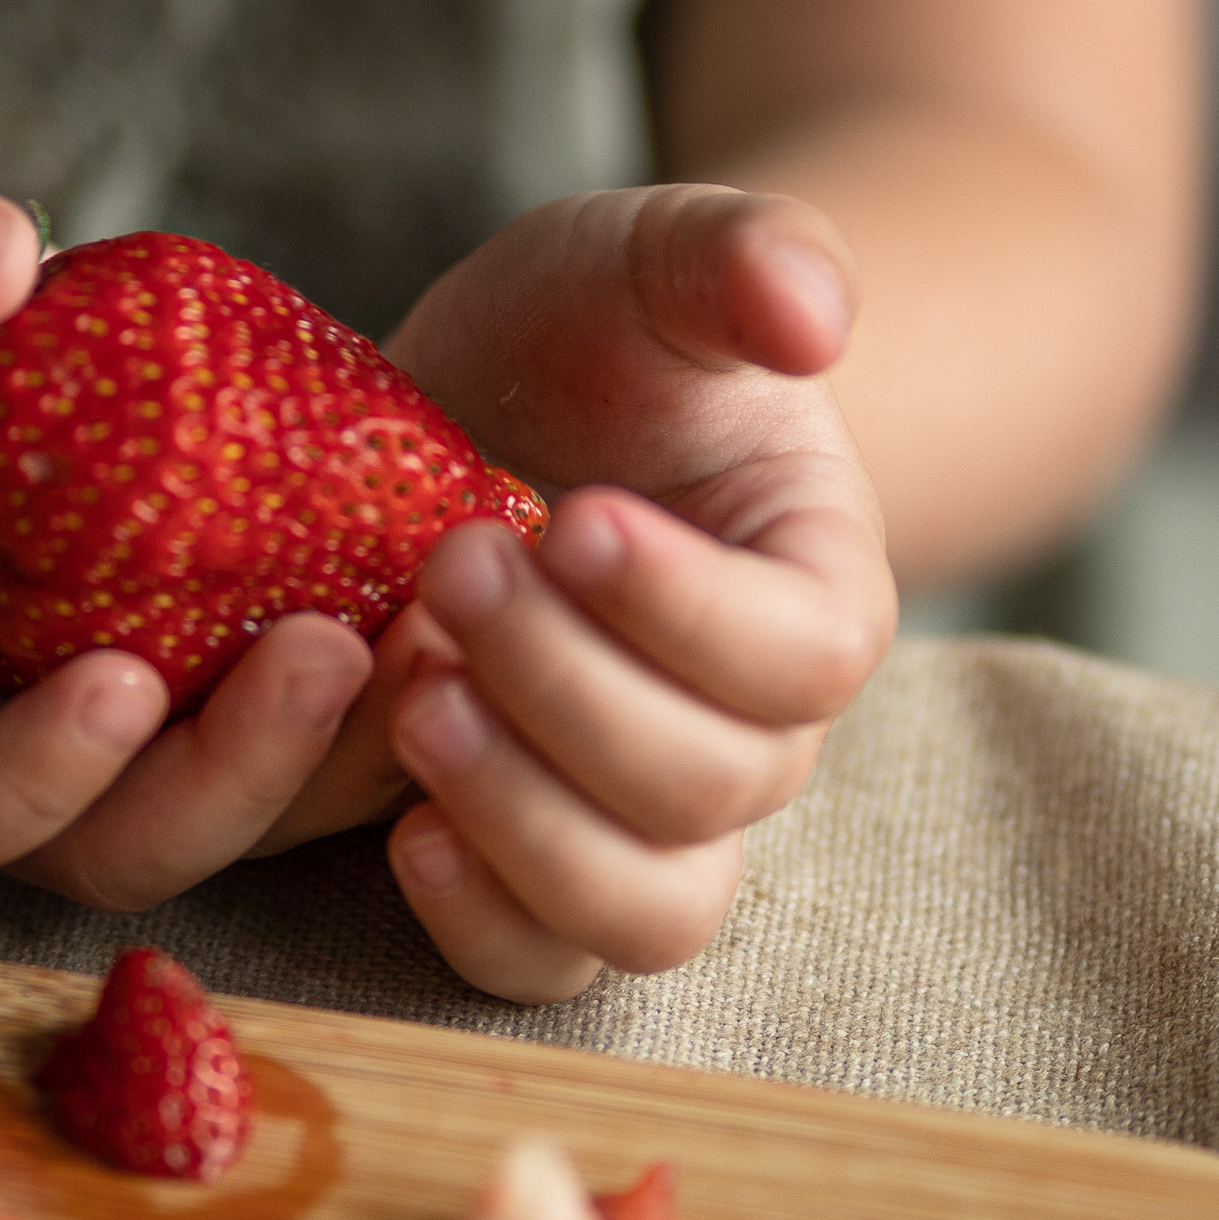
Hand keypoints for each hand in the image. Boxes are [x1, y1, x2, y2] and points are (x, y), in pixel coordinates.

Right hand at [0, 175, 380, 908]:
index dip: (27, 784)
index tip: (122, 681)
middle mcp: (8, 762)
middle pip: (121, 847)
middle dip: (235, 776)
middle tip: (330, 650)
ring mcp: (133, 749)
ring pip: (251, 819)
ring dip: (351, 755)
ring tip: (444, 629)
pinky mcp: (229, 698)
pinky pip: (324, 743)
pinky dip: (399, 691)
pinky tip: (472, 590)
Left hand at [257, 186, 896, 1003]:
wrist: (493, 417)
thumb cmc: (592, 342)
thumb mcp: (650, 262)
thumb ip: (740, 256)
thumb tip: (810, 308)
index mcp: (820, 592)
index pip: (805, 655)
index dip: (688, 609)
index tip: (573, 517)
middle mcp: (755, 736)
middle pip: (708, 788)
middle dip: (566, 687)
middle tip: (448, 565)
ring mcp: (648, 823)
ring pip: (639, 910)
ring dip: (524, 824)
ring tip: (414, 701)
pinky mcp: (535, 866)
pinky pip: (538, 963)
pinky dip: (476, 920)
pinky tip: (398, 829)